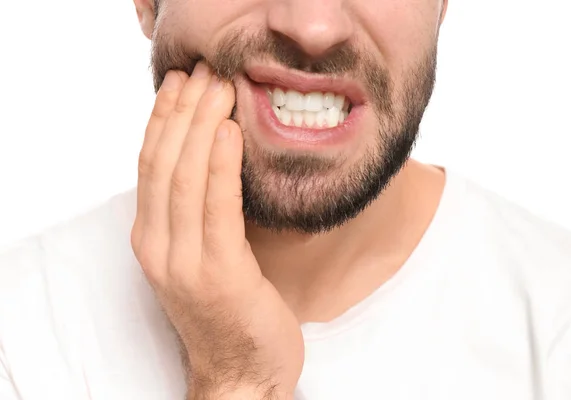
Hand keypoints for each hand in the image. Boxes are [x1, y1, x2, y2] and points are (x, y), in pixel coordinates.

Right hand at [131, 62, 303, 398]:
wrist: (242, 372)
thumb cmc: (227, 311)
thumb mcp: (201, 256)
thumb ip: (195, 214)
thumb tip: (210, 159)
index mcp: (151, 240)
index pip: (150, 165)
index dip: (163, 119)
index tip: (180, 83)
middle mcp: (158, 248)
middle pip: (164, 163)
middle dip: (183, 111)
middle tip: (205, 72)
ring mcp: (185, 262)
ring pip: (185, 178)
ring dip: (201, 125)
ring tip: (219, 87)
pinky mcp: (220, 273)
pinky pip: (217, 208)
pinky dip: (220, 165)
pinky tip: (230, 132)